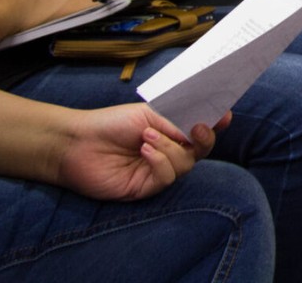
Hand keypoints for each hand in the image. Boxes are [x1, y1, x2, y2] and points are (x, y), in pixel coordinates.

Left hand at [55, 104, 228, 200]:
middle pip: (201, 149)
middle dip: (204, 139)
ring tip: (147, 136)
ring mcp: (158, 170)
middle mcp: (169, 150)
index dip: (215, 123)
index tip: (224, 115)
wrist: (77, 143)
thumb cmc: (109, 123)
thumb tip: (197, 129)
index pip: (200, 128)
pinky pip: (166, 177)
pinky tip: (145, 150)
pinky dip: (160, 162)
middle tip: (197, 128)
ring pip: (185, 164)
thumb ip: (174, 123)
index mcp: (170, 129)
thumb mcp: (146, 114)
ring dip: (170, 148)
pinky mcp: (146, 187)